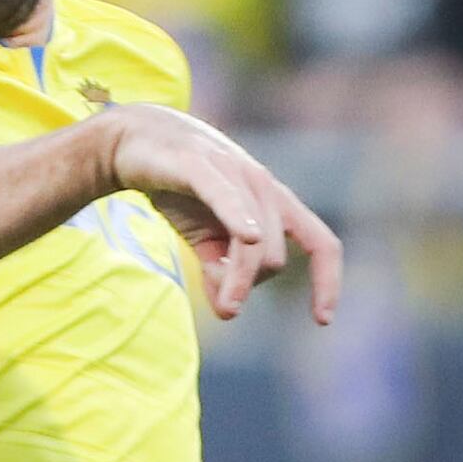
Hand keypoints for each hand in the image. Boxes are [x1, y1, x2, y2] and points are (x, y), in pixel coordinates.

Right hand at [93, 104, 341, 329]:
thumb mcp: (201, 237)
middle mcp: (264, 188)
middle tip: (225, 307)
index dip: (327, 281)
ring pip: (253, 243)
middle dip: (253, 288)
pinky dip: (240, 217)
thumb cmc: (176, 189)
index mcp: (273, 204)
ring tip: (225, 309)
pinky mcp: (200, 166)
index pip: (319, 242)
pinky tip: (248, 236)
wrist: (135, 141)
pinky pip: (227, 197)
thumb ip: (219, 269)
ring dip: (240, 280)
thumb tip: (229, 310)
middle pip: (274, 257)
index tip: (323, 319)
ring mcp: (235, 174)